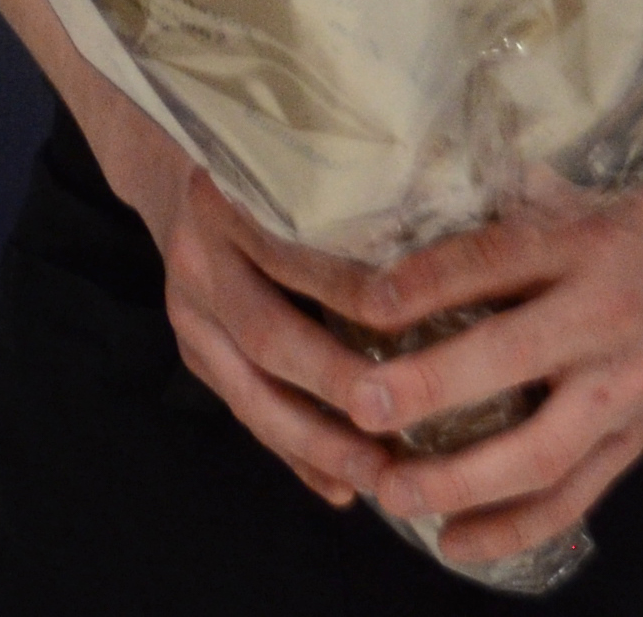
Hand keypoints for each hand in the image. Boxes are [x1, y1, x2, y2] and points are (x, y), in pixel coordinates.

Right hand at [85, 105, 417, 511]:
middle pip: (270, 335)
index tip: (412, 323)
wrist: (170, 165)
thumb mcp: (302, 153)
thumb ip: (361, 188)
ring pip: (249, 391)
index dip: (350, 291)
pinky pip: (244, 410)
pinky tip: (339, 488)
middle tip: (402, 425)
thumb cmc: (271, 158)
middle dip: (338, 389)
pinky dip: (294, 453)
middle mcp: (202, 256)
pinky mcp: (192, 348)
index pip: (294, 252)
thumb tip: (472, 217)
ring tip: (378, 477)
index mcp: (234, 196)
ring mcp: (188, 308)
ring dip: (316, 442)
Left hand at [329, 182, 642, 567]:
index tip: (363, 305)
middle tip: (361, 406)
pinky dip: (514, 526)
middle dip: (432, 387)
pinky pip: (574, 497)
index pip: (493, 261)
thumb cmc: (613, 233)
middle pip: (513, 357)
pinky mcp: (636, 441)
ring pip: (543, 449)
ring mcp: (624, 389)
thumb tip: (383, 228)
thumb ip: (488, 220)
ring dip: (463, 479)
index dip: (426, 283)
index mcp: (576, 247)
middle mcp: (603, 318)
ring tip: (393, 492)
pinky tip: (455, 541)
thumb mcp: (560, 202)